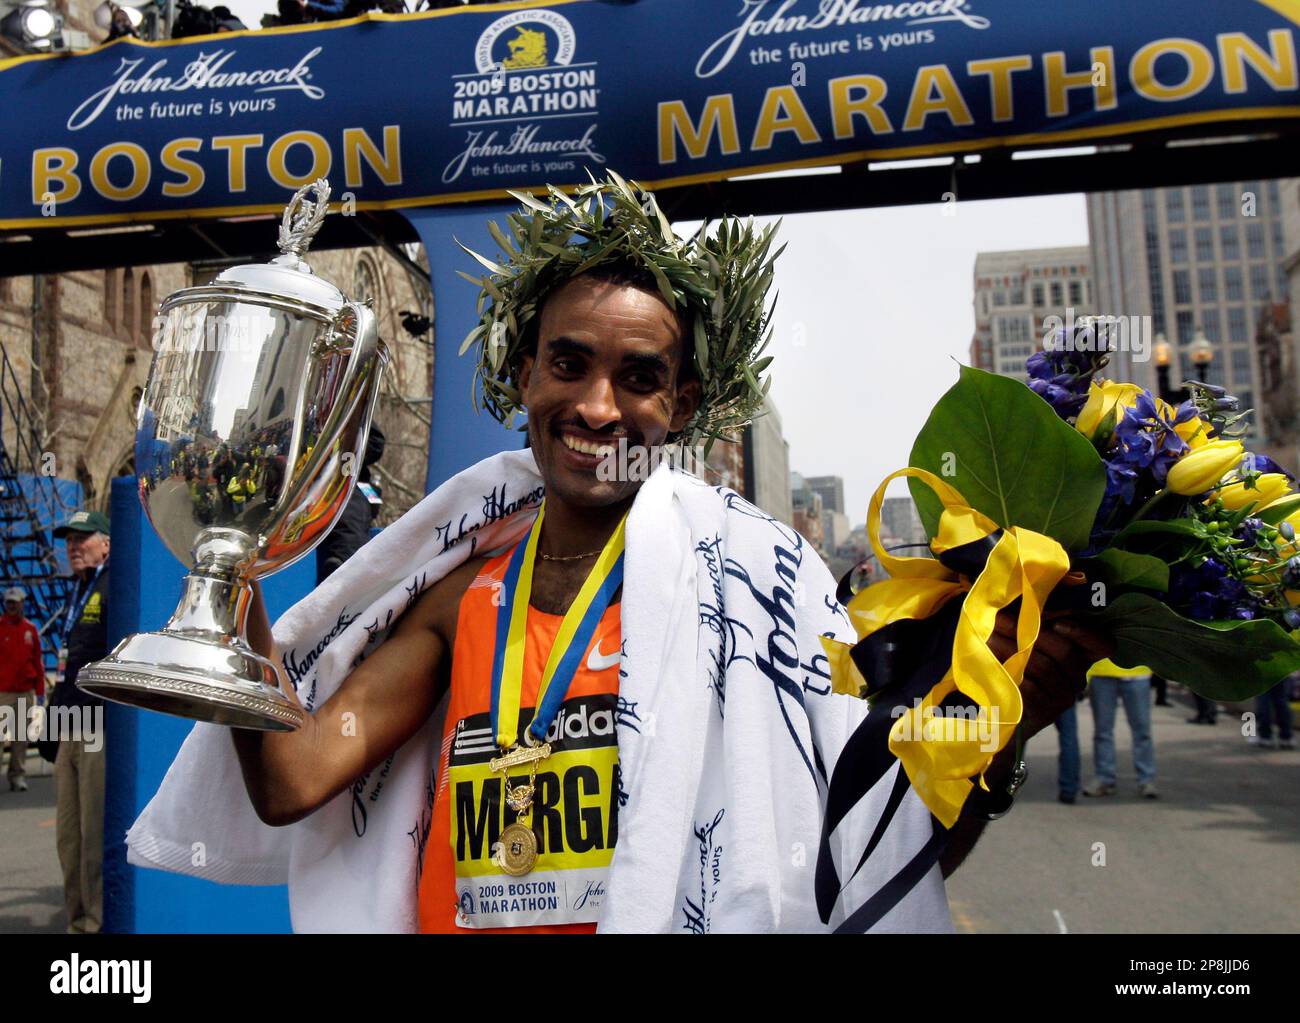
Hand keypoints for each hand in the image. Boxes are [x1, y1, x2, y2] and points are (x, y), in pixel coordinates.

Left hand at [987, 611, 1114, 739]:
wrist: (1001, 708)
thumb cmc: (1014, 664)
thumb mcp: (1025, 640)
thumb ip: (1032, 619)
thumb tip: (1024, 595)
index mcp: (1081, 655)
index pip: (1103, 644)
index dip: (1086, 633)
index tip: (1058, 623)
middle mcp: (1078, 677)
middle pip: (1064, 651)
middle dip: (1029, 631)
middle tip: (999, 620)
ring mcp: (1064, 697)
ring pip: (1042, 666)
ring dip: (1012, 649)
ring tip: (989, 638)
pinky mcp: (1046, 713)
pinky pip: (1029, 688)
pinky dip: (1008, 672)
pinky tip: (991, 663)